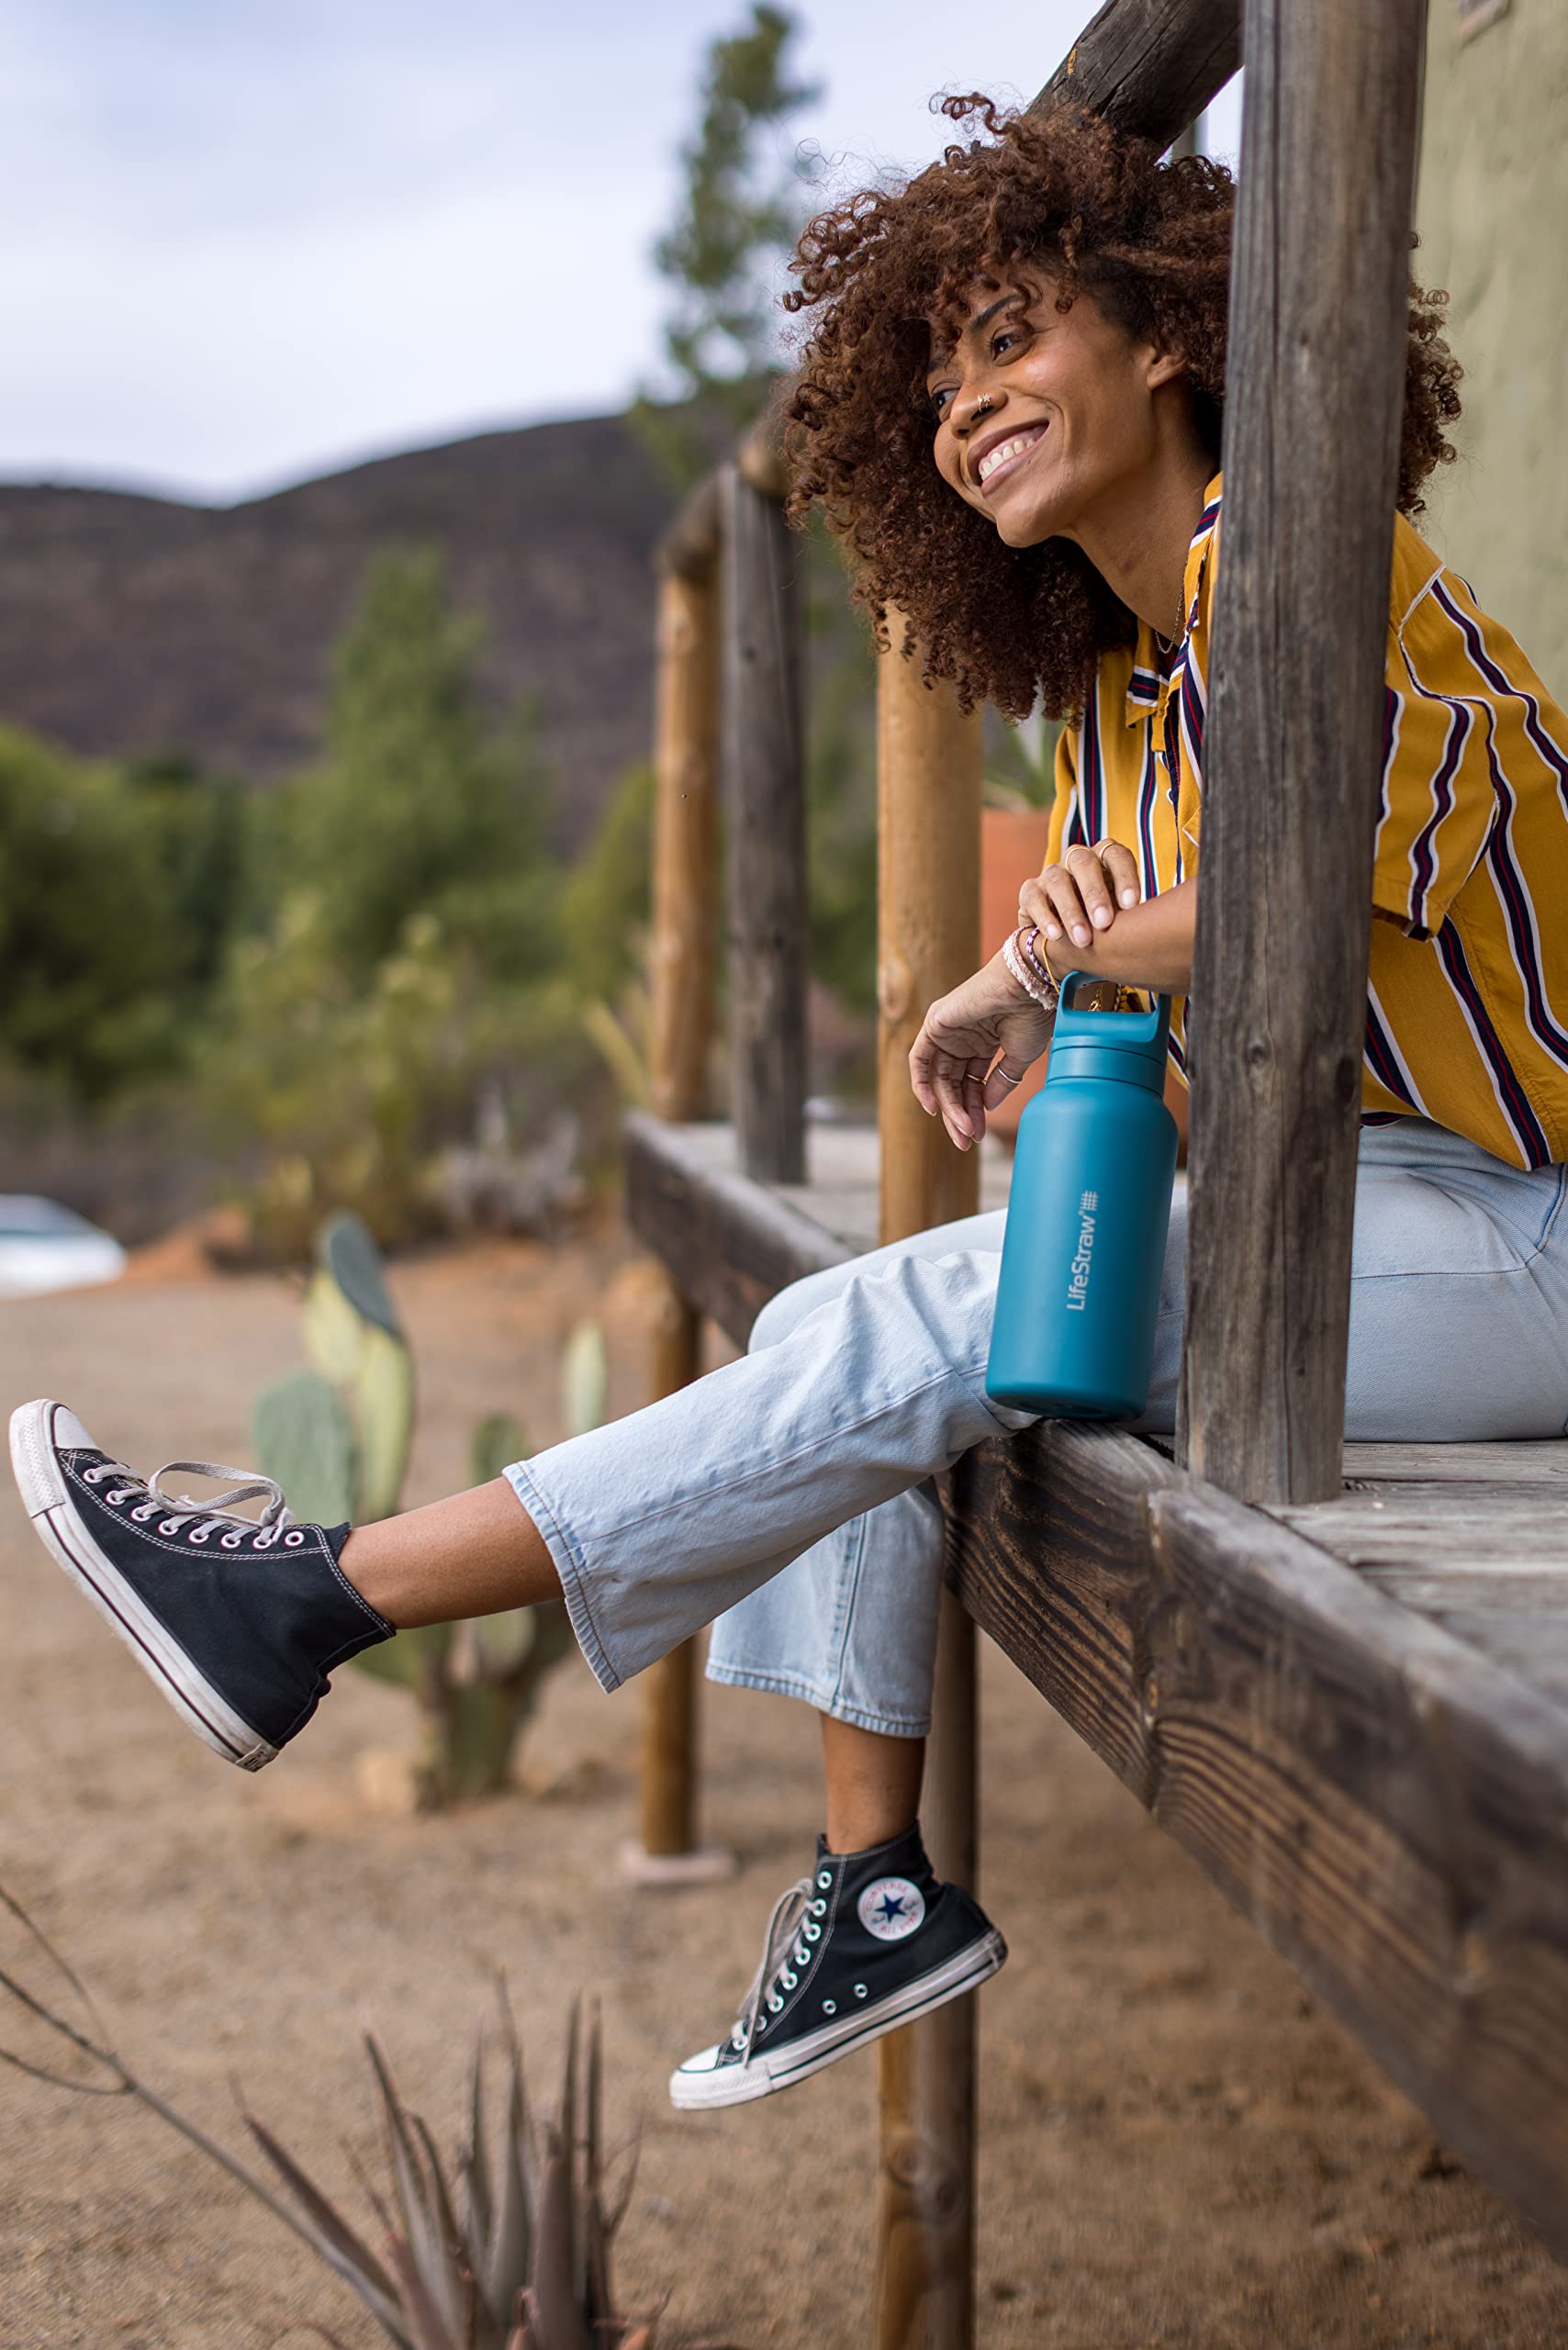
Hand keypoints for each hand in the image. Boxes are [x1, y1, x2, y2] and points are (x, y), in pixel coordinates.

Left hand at [908, 948, 1056, 1151]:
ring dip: (949, 1107)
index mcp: (984, 1041)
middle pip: (953, 1084)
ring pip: (939, 1078)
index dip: (974, 1110)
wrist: (1031, 986)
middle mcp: (963, 1037)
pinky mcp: (935, 1024)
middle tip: (967, 1141)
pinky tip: (934, 1108)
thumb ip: (999, 1083)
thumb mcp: (1018, 1058)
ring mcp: (948, 1031)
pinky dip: (921, 1084)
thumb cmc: (1032, 1014)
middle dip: (959, 1114)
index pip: (971, 1083)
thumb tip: (985, 1107)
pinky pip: (919, 1059)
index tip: (979, 1135)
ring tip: (963, 1130)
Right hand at [1020, 838, 1140, 959]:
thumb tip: (1157, 923)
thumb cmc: (1101, 924)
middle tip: (1104, 923)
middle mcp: (1077, 861)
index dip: (1124, 876)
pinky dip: (1045, 917)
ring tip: (1083, 940)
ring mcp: (1051, 874)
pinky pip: (1033, 898)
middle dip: (1094, 893)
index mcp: (1104, 860)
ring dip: (1071, 911)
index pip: (1115, 855)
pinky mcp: (1030, 891)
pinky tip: (1056, 936)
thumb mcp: (1121, 916)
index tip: (1132, 905)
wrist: (1065, 941)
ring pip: (1057, 880)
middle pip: (1083, 861)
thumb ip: (1133, 913)